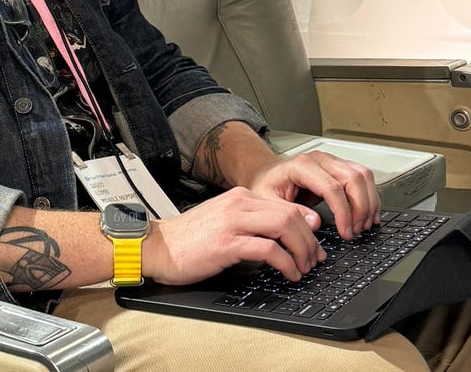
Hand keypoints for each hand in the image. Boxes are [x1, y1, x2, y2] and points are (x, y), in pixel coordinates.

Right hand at [141, 187, 325, 284]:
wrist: (156, 247)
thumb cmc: (187, 240)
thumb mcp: (222, 221)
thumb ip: (248, 222)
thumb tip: (279, 236)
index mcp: (239, 197)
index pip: (285, 205)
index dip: (306, 227)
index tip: (314, 244)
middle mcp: (238, 204)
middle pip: (290, 214)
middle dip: (309, 240)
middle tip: (314, 259)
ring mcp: (232, 222)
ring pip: (284, 227)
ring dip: (301, 251)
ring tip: (304, 268)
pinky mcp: (226, 243)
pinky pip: (268, 249)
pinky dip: (286, 263)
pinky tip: (289, 273)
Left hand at [247, 150, 380, 240]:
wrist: (265, 174)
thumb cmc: (266, 186)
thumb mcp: (268, 202)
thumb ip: (291, 212)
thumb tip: (315, 222)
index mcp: (302, 166)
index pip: (332, 187)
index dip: (343, 212)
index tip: (346, 232)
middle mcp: (320, 159)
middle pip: (353, 178)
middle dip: (360, 208)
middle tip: (356, 230)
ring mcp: (331, 161)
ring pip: (363, 175)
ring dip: (369, 202)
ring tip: (363, 225)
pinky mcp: (338, 167)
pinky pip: (362, 178)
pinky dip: (369, 197)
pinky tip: (368, 214)